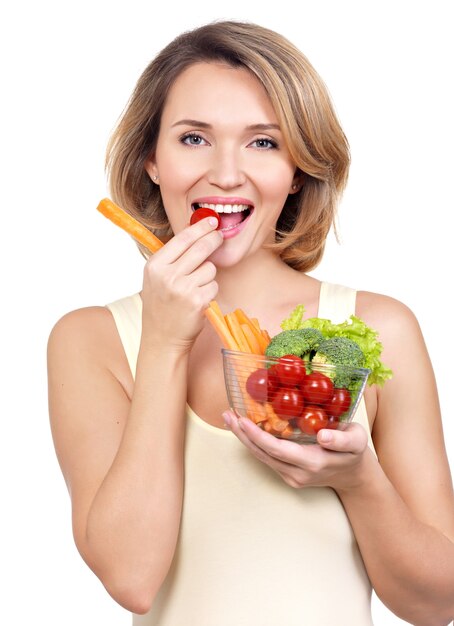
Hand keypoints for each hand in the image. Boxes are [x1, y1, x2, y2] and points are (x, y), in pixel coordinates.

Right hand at [141, 216, 222, 350]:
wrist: (162, 338)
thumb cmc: (161, 305)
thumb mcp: (156, 278)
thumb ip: (172, 256)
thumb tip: (195, 231)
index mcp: (155, 266)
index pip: (182, 238)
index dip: (200, 227)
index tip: (211, 221)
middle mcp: (167, 276)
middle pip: (200, 248)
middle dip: (213, 240)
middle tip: (219, 237)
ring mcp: (183, 289)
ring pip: (210, 268)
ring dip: (208, 275)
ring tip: (195, 287)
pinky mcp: (198, 301)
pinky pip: (214, 285)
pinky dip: (210, 290)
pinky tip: (199, 300)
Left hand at [223, 410, 370, 490]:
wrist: (354, 476)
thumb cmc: (355, 452)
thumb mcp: (357, 441)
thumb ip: (342, 439)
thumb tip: (322, 435)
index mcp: (312, 462)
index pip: (276, 449)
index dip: (256, 435)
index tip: (242, 419)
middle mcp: (297, 473)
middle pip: (262, 454)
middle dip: (242, 434)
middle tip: (227, 414)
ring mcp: (291, 477)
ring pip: (261, 457)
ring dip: (244, 438)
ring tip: (229, 418)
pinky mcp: (288, 475)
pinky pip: (266, 458)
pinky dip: (253, 443)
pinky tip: (244, 428)